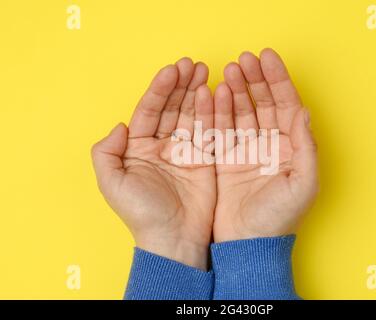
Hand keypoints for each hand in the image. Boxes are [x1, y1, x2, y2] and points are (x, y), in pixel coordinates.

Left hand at [91, 58, 215, 269]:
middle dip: (181, 84)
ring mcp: (185, 151)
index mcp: (138, 148)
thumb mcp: (111, 183)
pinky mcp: (205, 159)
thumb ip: (106, 152)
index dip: (160, 89)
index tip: (172, 70)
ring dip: (197, 92)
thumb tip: (120, 126)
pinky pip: (209, 130)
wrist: (173, 238)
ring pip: (191, 114)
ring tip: (205, 71)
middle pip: (172, 107)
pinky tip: (214, 94)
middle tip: (193, 64)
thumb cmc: (141, 213)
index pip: (150, 110)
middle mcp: (162, 146)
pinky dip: (212, 112)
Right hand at [213, 48, 317, 241]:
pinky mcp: (225, 158)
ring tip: (228, 71)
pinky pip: (221, 128)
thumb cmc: (279, 218)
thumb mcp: (303, 184)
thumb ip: (306, 147)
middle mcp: (270, 144)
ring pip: (241, 111)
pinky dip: (217, 110)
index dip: (278, 80)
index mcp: (292, 148)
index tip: (266, 58)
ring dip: (235, 90)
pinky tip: (214, 93)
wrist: (248, 243)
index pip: (287, 105)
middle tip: (243, 60)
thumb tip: (304, 112)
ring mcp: (246, 150)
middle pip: (263, 102)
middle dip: (255, 79)